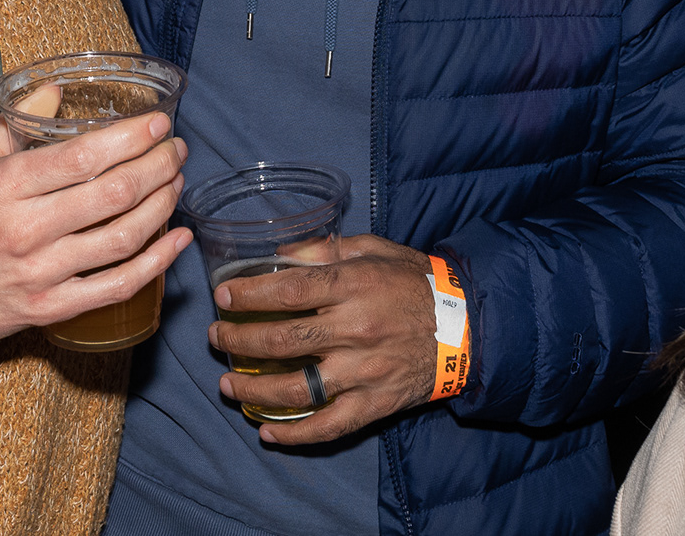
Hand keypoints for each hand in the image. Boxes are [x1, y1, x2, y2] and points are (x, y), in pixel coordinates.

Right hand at [0, 108, 191, 358]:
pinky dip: (155, 263)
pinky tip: (177, 239)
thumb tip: (54, 90)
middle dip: (157, 166)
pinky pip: (116, 287)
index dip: (131, 139)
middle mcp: (25, 231)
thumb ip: (13, 128)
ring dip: (161, 206)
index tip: (159, 123)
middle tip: (176, 148)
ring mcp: (40, 274)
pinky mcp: (49, 309)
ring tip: (177, 181)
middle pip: (113, 194)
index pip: (83, 158)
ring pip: (122, 238)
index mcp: (3, 187)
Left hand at [210, 235, 438, 444]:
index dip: (249, 295)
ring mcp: (364, 372)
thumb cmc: (415, 282)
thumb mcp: (373, 250)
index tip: (224, 297)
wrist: (468, 325)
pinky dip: (295, 435)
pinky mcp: (374, 404)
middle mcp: (356, 330)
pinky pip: (329, 426)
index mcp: (354, 286)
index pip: (288, 291)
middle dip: (240, 339)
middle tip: (216, 336)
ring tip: (226, 382)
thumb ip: (325, 250)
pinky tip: (266, 432)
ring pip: (297, 388)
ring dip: (254, 388)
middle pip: (283, 340)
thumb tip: (279, 255)